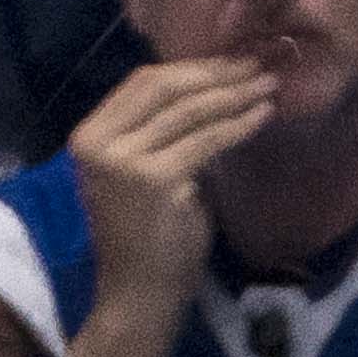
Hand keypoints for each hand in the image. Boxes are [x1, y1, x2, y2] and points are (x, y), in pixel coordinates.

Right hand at [65, 53, 269, 305]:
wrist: (139, 294)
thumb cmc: (145, 238)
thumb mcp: (140, 173)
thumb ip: (158, 133)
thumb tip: (207, 90)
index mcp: (89, 136)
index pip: (142, 83)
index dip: (190, 67)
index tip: (229, 62)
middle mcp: (99, 142)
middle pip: (165, 87)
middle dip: (215, 73)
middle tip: (257, 66)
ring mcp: (125, 161)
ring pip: (189, 111)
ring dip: (235, 95)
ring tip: (268, 86)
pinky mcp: (156, 180)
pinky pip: (206, 140)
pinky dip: (238, 125)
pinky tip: (262, 115)